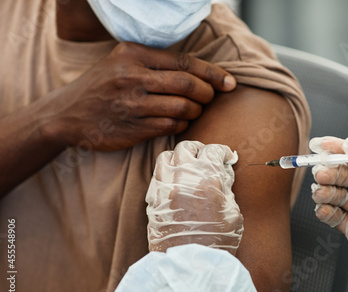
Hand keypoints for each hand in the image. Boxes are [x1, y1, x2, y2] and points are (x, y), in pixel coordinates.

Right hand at [43, 42, 236, 150]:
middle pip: (189, 85)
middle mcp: (132, 77)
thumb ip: (156, 63)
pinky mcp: (134, 128)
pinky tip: (178, 121)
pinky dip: (182, 124)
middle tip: (210, 98)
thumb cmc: (102, 87)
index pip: (185, 62)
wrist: (67, 115)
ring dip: (196, 111)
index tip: (229, 83)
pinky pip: (172, 126)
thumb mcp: (122, 63)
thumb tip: (201, 73)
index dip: (213, 74)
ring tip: (193, 110)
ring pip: (183, 107)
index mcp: (133, 55)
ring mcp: (133, 105)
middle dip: (208, 93)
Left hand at [146, 141, 243, 254]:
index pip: (213, 150)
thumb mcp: (233, 212)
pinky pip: (156, 175)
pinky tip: (174, 182)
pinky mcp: (153, 199)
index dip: (222, 152)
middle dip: (199, 149)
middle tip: (205, 156)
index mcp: (208, 177)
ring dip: (178, 157)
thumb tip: (222, 173)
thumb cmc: (218, 240)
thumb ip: (226, 188)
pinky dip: (166, 173)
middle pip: (187, 147)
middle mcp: (184, 176)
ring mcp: (165, 186)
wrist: (192, 264)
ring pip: (166, 156)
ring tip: (186, 165)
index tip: (226, 157)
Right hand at [310, 135, 347, 290]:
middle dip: (330, 171)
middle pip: (344, 175)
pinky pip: (334, 218)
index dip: (339, 149)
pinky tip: (323, 209)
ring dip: (325, 191)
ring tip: (320, 192)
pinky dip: (325, 212)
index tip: (321, 145)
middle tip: (321, 173)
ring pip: (336, 194)